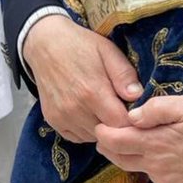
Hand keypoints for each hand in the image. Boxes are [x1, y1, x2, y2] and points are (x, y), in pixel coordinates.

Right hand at [23, 14, 141, 142]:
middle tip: (121, 108)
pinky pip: (78, 137)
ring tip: (104, 108)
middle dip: (119, 125)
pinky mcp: (53, 121)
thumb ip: (124, 74)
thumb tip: (137, 96)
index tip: (136, 111)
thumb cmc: (81, 46)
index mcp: (93, 92)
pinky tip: (90, 112)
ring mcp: (62, 117)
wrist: (44, 45)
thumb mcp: (108, 51)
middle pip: (108, 133)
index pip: (121, 124)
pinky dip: (87, 130)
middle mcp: (75, 109)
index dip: (133, 120)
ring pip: (93, 137)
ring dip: (103, 127)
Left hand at [95, 96, 182, 182]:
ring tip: (145, 144)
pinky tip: (172, 160)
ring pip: (139, 170)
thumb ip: (156, 109)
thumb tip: (131, 116)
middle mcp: (155, 168)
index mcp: (154, 144)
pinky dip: (158, 170)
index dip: (102, 133)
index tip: (101, 126)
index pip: (113, 142)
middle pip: (118, 159)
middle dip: (110, 147)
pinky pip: (158, 181)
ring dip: (135, 158)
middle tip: (111, 135)